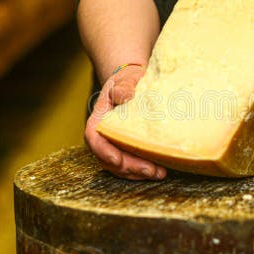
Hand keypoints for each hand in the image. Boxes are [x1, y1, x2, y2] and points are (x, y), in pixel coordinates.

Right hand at [85, 65, 166, 179]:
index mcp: (100, 117)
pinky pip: (131, 165)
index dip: (103, 150)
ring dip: (138, 173)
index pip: (94, 136)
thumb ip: (123, 87)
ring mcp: (115, 145)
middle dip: (129, 167)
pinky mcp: (128, 150)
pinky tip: (160, 171)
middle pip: (108, 157)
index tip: (117, 159)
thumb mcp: (126, 79)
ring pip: (120, 166)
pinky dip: (143, 171)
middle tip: (150, 170)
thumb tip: (124, 96)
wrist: (135, 84)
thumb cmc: (129, 80)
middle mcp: (104, 135)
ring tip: (159, 173)